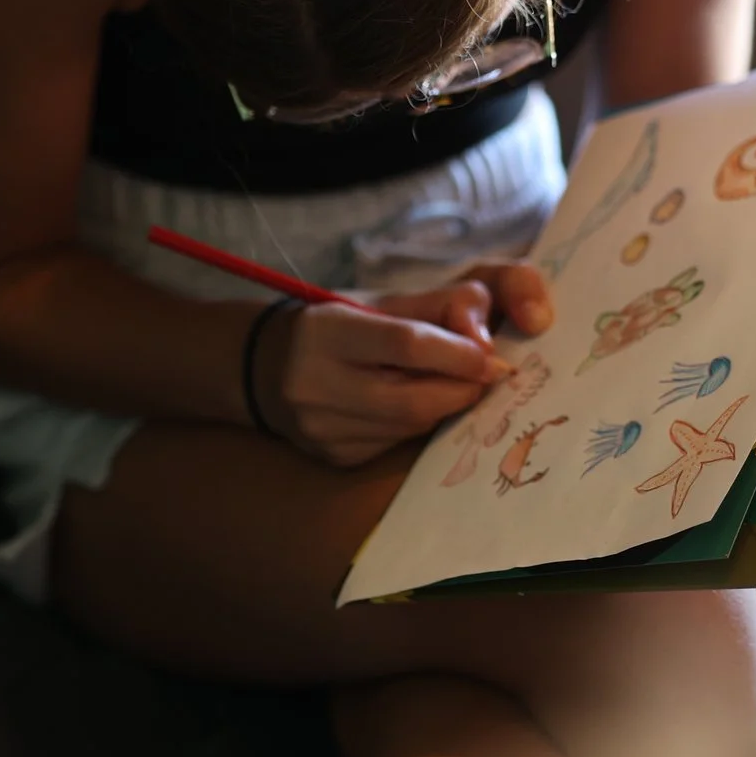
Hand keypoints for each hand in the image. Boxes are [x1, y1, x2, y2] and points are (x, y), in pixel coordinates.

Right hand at [256, 266, 556, 466]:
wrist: (265, 368)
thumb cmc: (339, 324)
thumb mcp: (383, 299)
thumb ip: (441, 305)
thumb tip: (488, 339)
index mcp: (327, 331)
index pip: (406, 344)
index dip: (458, 353)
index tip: (490, 356)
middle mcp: (316, 385)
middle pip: (413, 400)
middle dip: (461, 390)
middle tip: (486, 378)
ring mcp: (323, 429)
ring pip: (409, 428)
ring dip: (442, 408)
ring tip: (448, 386)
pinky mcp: (334, 457)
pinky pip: (395, 445)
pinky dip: (416, 426)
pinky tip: (409, 406)